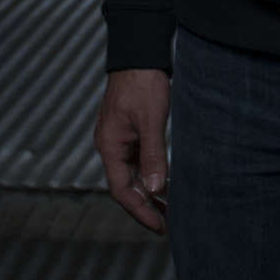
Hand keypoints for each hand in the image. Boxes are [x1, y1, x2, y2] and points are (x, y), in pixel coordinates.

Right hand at [93, 68, 171, 233]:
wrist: (139, 54)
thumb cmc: (142, 83)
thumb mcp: (150, 120)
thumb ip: (153, 155)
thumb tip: (155, 189)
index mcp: (110, 146)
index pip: (121, 190)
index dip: (140, 211)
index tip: (159, 226)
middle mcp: (111, 145)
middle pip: (125, 186)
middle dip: (145, 206)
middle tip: (167, 224)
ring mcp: (119, 138)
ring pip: (132, 174)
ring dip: (148, 192)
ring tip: (170, 208)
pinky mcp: (128, 131)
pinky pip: (137, 161)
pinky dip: (149, 174)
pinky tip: (165, 181)